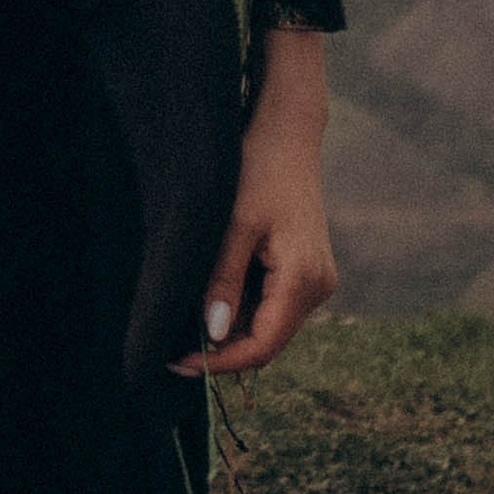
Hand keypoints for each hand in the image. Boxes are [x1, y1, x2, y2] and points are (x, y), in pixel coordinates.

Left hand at [172, 26, 338, 378]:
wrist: (286, 130)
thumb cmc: (258, 168)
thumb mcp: (233, 223)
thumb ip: (223, 280)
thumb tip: (212, 334)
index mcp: (304, 279)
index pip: (262, 345)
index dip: (222, 362)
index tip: (179, 363)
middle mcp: (318, 287)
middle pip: (267, 340)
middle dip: (224, 348)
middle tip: (175, 347)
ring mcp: (315, 279)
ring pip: (269, 324)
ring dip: (232, 328)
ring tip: (187, 320)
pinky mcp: (306, 268)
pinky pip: (273, 303)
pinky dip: (243, 307)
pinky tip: (213, 295)